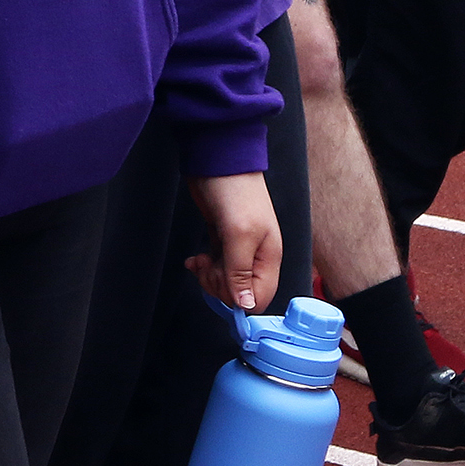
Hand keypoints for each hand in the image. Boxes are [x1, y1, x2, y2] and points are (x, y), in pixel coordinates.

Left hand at [183, 172, 281, 312]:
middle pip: (240, 292)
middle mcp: (256, 256)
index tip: (219, 283)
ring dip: (208, 277)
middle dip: (219, 285)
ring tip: (199, 261)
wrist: (217, 160)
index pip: (260, 297)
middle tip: (207, 267)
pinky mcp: (222, 241)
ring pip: (225, 282)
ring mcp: (239, 249)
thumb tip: (246, 304)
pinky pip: (215, 267)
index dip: (238, 298)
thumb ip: (241, 270)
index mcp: (269, 256)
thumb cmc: (234, 190)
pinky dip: (202, 267)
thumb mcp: (239, 233)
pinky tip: (195, 259)